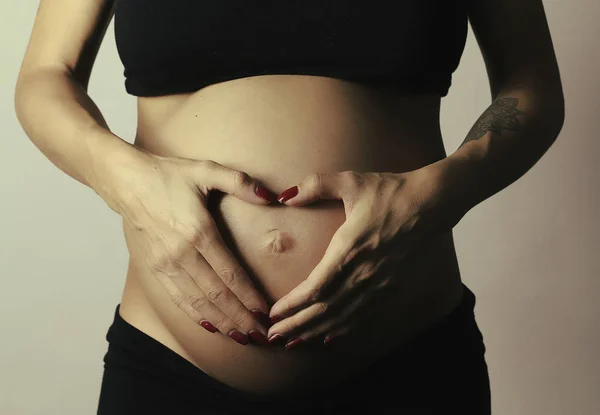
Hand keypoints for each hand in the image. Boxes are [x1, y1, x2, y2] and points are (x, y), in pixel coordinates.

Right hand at [103, 149, 276, 345]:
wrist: (124, 182)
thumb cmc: (166, 175)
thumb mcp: (206, 169)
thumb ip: (240, 182)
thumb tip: (271, 196)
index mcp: (198, 231)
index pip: (230, 274)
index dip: (249, 296)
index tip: (266, 312)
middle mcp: (182, 254)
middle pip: (216, 295)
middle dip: (240, 318)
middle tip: (261, 335)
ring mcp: (166, 264)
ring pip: (197, 302)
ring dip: (221, 322)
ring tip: (241, 336)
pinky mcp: (155, 268)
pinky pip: (178, 298)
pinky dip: (196, 315)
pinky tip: (211, 326)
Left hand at [267, 163, 462, 348]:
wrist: (431, 203)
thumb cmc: (390, 191)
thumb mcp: (351, 181)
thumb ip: (315, 185)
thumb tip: (284, 194)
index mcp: (350, 249)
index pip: (315, 288)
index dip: (292, 305)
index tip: (273, 313)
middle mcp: (364, 273)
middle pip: (325, 310)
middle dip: (296, 325)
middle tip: (273, 336)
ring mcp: (380, 284)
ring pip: (343, 318)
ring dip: (315, 332)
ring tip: (293, 342)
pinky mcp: (392, 289)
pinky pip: (364, 317)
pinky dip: (343, 331)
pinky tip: (328, 339)